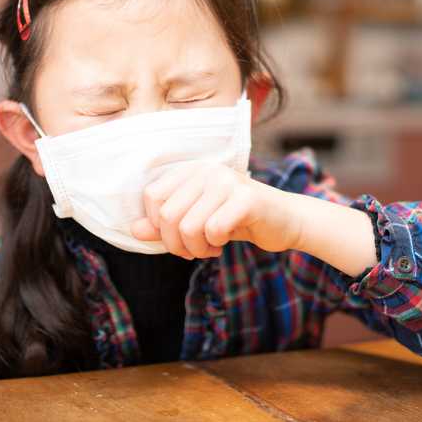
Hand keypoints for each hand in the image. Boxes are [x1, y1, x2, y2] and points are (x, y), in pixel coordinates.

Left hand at [130, 162, 301, 259]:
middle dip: (176, 244)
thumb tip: (134, 231)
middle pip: (167, 215)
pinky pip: (213, 230)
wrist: (286, 220)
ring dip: (196, 248)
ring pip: (188, 226)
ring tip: (211, 247)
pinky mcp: (245, 198)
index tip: (176, 237)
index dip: (157, 225)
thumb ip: (166, 225)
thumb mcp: (198, 221)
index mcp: (193, 172)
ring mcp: (227, 182)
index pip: (152, 196)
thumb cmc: (238, 221)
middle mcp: (208, 171)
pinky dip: (215, 245)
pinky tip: (225, 242)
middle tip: (194, 250)